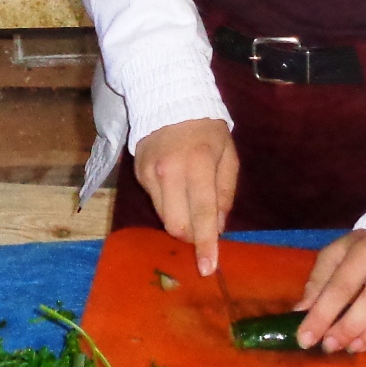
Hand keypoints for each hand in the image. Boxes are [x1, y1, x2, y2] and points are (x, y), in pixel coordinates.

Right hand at [132, 119, 237, 275]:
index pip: (202, 213)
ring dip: (180, 220)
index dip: (206, 244)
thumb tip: (218, 226)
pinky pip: (155, 201)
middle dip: (192, 236)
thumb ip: (225, 192)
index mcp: (198, 164)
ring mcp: (150, 174)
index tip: (208, 268)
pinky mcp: (138, 173)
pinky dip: (168, 203)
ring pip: (164, 217)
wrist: (168, 98)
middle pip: (176, 224)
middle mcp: (169, 171)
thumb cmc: (206, 129)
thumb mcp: (228, 154)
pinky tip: (175, 185)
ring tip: (189, 202)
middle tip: (202, 229)